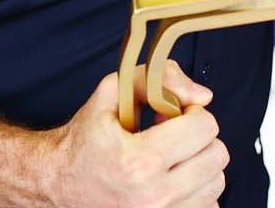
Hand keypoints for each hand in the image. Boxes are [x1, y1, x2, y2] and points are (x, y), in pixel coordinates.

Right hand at [39, 64, 226, 207]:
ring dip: (200, 164)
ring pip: (216, 182)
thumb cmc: (84, 141)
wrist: (57, 183)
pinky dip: (197, 191)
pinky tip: (173, 180)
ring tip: (172, 158)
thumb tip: (201, 95)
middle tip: (173, 136)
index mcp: (140, 161)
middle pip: (217, 155)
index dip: (191, 113)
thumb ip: (157, 80)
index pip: (205, 127)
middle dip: (198, 138)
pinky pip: (208, 205)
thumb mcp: (110, 94)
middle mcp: (154, 196)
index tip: (173, 116)